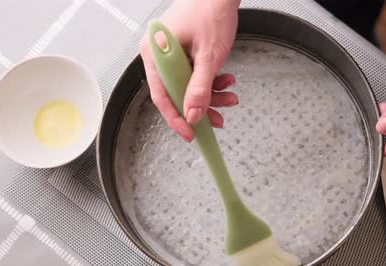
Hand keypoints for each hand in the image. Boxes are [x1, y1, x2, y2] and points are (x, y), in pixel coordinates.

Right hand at [140, 0, 240, 141]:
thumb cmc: (211, 9)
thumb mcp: (209, 55)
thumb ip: (201, 88)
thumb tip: (194, 114)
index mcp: (156, 53)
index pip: (162, 96)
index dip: (176, 119)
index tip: (190, 135)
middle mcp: (160, 54)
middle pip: (176, 93)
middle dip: (200, 107)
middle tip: (217, 119)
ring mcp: (172, 53)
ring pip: (188, 86)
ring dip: (210, 95)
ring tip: (229, 96)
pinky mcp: (184, 51)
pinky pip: (194, 74)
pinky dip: (211, 81)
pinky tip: (226, 81)